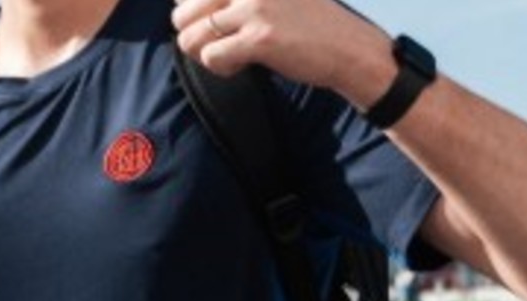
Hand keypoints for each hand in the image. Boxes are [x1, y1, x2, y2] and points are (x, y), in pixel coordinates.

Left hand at [171, 0, 392, 107]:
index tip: (217, 28)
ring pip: (191, 37)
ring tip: (231, 56)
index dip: (193, 15)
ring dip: (205, 54)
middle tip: (219, 46)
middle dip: (194, 36)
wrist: (348, 48)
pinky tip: (241, 65)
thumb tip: (178, 5)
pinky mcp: (259, 38)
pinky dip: (221, 67)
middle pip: (182, 13)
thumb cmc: (308, 24)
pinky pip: (211, 57)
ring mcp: (254, 7)